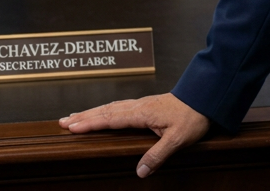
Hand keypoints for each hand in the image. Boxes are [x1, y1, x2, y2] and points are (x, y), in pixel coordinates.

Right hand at [59, 93, 210, 177]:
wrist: (206, 96)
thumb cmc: (193, 115)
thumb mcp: (178, 139)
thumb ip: (158, 155)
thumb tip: (139, 172)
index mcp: (142, 113)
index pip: (111, 118)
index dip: (90, 123)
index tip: (71, 127)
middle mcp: (139, 106)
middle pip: (106, 111)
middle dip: (84, 116)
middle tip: (62, 121)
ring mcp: (143, 104)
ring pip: (112, 107)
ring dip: (93, 112)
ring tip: (75, 117)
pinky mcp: (147, 105)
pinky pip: (120, 107)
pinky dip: (106, 110)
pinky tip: (104, 113)